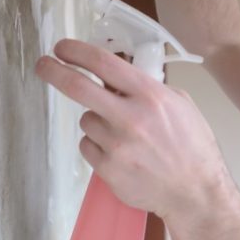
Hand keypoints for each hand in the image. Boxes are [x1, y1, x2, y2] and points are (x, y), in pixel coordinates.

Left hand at [34, 39, 228, 219]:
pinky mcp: (107, 169)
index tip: (61, 47)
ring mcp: (116, 145)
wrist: (195, 191)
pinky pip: (88, 146)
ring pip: (86, 121)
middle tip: (43, 65)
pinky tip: (122, 154)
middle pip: (78, 87)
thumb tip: (115, 79)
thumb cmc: (191, 145)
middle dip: (54, 71)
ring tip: (125, 136)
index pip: (104, 63)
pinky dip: (98, 146)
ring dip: (97, 121)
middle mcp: (130, 117)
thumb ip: (147, 88)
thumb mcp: (179, 104)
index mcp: (150, 95)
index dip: (77, 51)